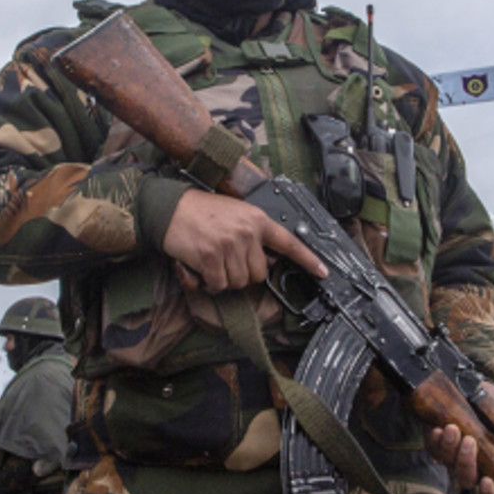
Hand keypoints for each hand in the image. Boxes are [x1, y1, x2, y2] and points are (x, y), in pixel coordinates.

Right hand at [163, 188, 327, 293]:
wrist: (170, 208)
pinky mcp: (212, 257)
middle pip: (259, 274)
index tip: (323, 272)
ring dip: (225, 280)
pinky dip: (210, 284)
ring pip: (239, 282)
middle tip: (227, 261)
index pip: (288, 242)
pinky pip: (219, 285)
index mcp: (257, 219)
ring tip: (213, 262)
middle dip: (244, 274)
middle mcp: (247, 232)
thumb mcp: (236, 213)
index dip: (308, 259)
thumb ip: (254, 233)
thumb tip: (268, 260)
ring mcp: (230, 245)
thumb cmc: (202, 211)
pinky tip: (202, 270)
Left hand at [426, 383, 493, 493]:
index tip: (488, 481)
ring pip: (448, 464)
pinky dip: (435, 440)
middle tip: (470, 440)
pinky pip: (433, 448)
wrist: (475, 387)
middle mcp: (473, 466)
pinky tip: (438, 428)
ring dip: (450, 448)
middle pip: (466, 479)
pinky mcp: (437, 444)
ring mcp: (453, 456)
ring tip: (453, 428)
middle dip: (466, 462)